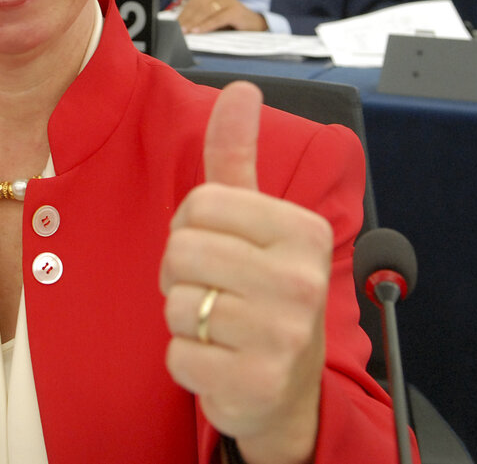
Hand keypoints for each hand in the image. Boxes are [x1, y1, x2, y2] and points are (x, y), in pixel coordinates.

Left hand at [161, 82, 331, 462]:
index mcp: (301, 230)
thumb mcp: (254, 219)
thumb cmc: (262, 292)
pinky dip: (187, 361)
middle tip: (212, 290)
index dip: (191, 226)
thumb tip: (240, 89)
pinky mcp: (258, 382)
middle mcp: (301, 280)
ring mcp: (283, 334)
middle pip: (182, 251)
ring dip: (183, 317)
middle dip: (181, 273)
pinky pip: (178, 355)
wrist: (287, 388)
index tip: (218, 248)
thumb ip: (237, 155)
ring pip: (176, 303)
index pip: (200, 204)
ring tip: (218, 324)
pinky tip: (219, 359)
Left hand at [177, 0, 268, 33]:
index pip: (193, 2)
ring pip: (206, 11)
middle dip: (186, 19)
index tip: (173, 24)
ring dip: (194, 22)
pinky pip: (218, 18)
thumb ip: (199, 17)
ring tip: (185, 31)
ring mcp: (229, 0)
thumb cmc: (229, 22)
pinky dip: (206, 25)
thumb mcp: (213, 16)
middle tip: (177, 30)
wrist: (253, 25)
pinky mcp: (235, 10)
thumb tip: (180, 24)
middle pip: (198, 6)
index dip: (183, 13)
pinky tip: (198, 31)